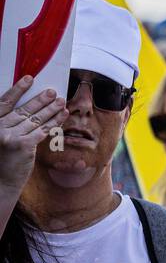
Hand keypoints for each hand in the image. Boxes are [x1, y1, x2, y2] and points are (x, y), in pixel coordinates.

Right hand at [0, 77, 66, 196]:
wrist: (1, 183)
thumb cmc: (2, 159)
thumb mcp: (1, 138)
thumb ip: (10, 124)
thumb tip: (32, 107)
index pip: (4, 102)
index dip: (17, 90)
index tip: (29, 79)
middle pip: (23, 110)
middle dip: (41, 100)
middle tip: (53, 92)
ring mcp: (11, 137)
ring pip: (35, 119)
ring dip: (51, 109)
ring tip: (61, 101)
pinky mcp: (23, 146)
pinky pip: (42, 130)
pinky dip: (54, 122)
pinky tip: (62, 116)